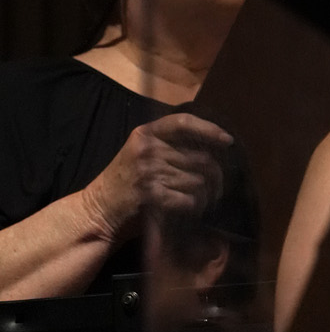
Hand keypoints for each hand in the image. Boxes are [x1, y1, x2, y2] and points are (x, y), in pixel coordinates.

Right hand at [83, 113, 232, 242]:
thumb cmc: (125, 182)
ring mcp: (149, 172)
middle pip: (201, 158)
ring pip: (199, 182)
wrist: (98, 209)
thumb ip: (168, 145)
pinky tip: (188, 210)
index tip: (227, 140)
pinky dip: (194, 208)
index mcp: (145, 134)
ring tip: (199, 200)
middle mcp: (148, 149)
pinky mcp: (152, 195)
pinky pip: (190, 200)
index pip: (183, 122)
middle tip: (216, 188)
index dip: (209, 130)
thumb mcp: (140, 153)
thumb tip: (211, 147)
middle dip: (216, 177)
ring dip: (206, 195)